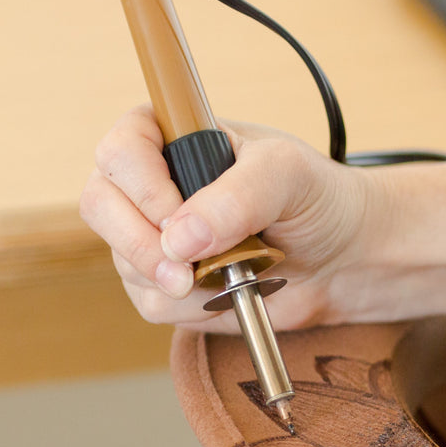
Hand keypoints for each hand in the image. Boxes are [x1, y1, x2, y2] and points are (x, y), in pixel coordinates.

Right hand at [79, 107, 376, 329]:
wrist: (344, 260)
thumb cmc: (318, 200)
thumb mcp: (288, 177)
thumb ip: (238, 197)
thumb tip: (181, 239)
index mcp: (173, 137)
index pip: (120, 151)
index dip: (141, 189)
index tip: (179, 222)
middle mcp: (153, 184)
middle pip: (101, 207)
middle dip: (142, 246)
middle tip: (187, 273)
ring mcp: (155, 237)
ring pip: (126, 264)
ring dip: (180, 281)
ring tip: (238, 271)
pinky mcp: (168, 286)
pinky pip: (153, 304)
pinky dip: (192, 309)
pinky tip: (229, 292)